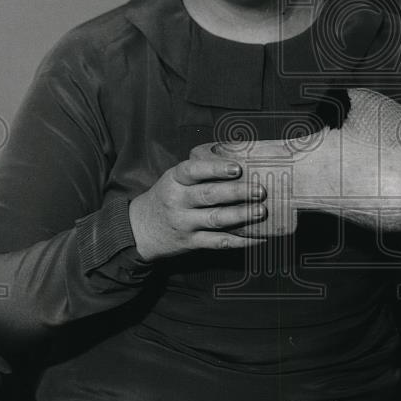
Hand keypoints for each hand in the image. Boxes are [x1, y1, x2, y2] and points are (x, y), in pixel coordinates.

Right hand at [128, 156, 266, 261]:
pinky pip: (217, 242)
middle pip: (209, 195)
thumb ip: (197, 172)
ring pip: (215, 219)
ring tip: (260, 211)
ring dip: (241, 215)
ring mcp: (184, 223)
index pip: (194, 171)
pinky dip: (239, 241)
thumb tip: (237, 158)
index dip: (216, 169)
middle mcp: (177, 201)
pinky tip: (257, 237)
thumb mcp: (173, 179)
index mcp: (174, 180)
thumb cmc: (165, 198)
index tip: (237, 168)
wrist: (139, 230)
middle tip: (260, 190)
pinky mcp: (191, 242)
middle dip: (237, 192)